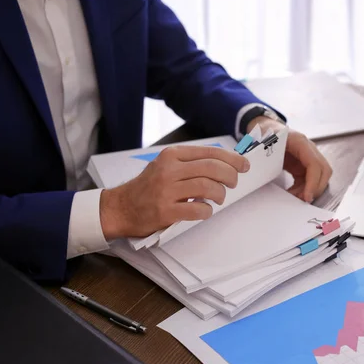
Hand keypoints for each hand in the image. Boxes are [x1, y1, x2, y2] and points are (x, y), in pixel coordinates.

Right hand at [99, 145, 249, 239]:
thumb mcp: (166, 166)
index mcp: (172, 155)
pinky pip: (198, 210)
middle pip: (213, 168)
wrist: (120, 207)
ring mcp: (167, 191)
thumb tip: (224, 164)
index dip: (232, 159)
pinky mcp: (165, 211)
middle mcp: (169, 170)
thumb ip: (191, 163)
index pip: (210, 152)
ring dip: (220, 194)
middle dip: (231, 176)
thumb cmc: (148, 187)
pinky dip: (207, 211)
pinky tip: (205, 211)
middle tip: (233, 183)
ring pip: (208, 187)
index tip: (243, 165)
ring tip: (218, 198)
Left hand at [248, 117, 331, 202]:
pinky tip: (293, 193)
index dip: (313, 182)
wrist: (267, 128)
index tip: (306, 196)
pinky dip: (304, 189)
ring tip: (295, 198)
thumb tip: (250, 165)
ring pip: (319, 176)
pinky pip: (310, 179)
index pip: (314, 164)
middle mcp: (308, 149)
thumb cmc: (265, 133)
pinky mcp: (303, 165)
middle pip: (324, 170)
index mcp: (299, 141)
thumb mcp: (262, 140)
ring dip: (310, 189)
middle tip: (303, 200)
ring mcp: (307, 157)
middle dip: (316, 188)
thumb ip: (260, 153)